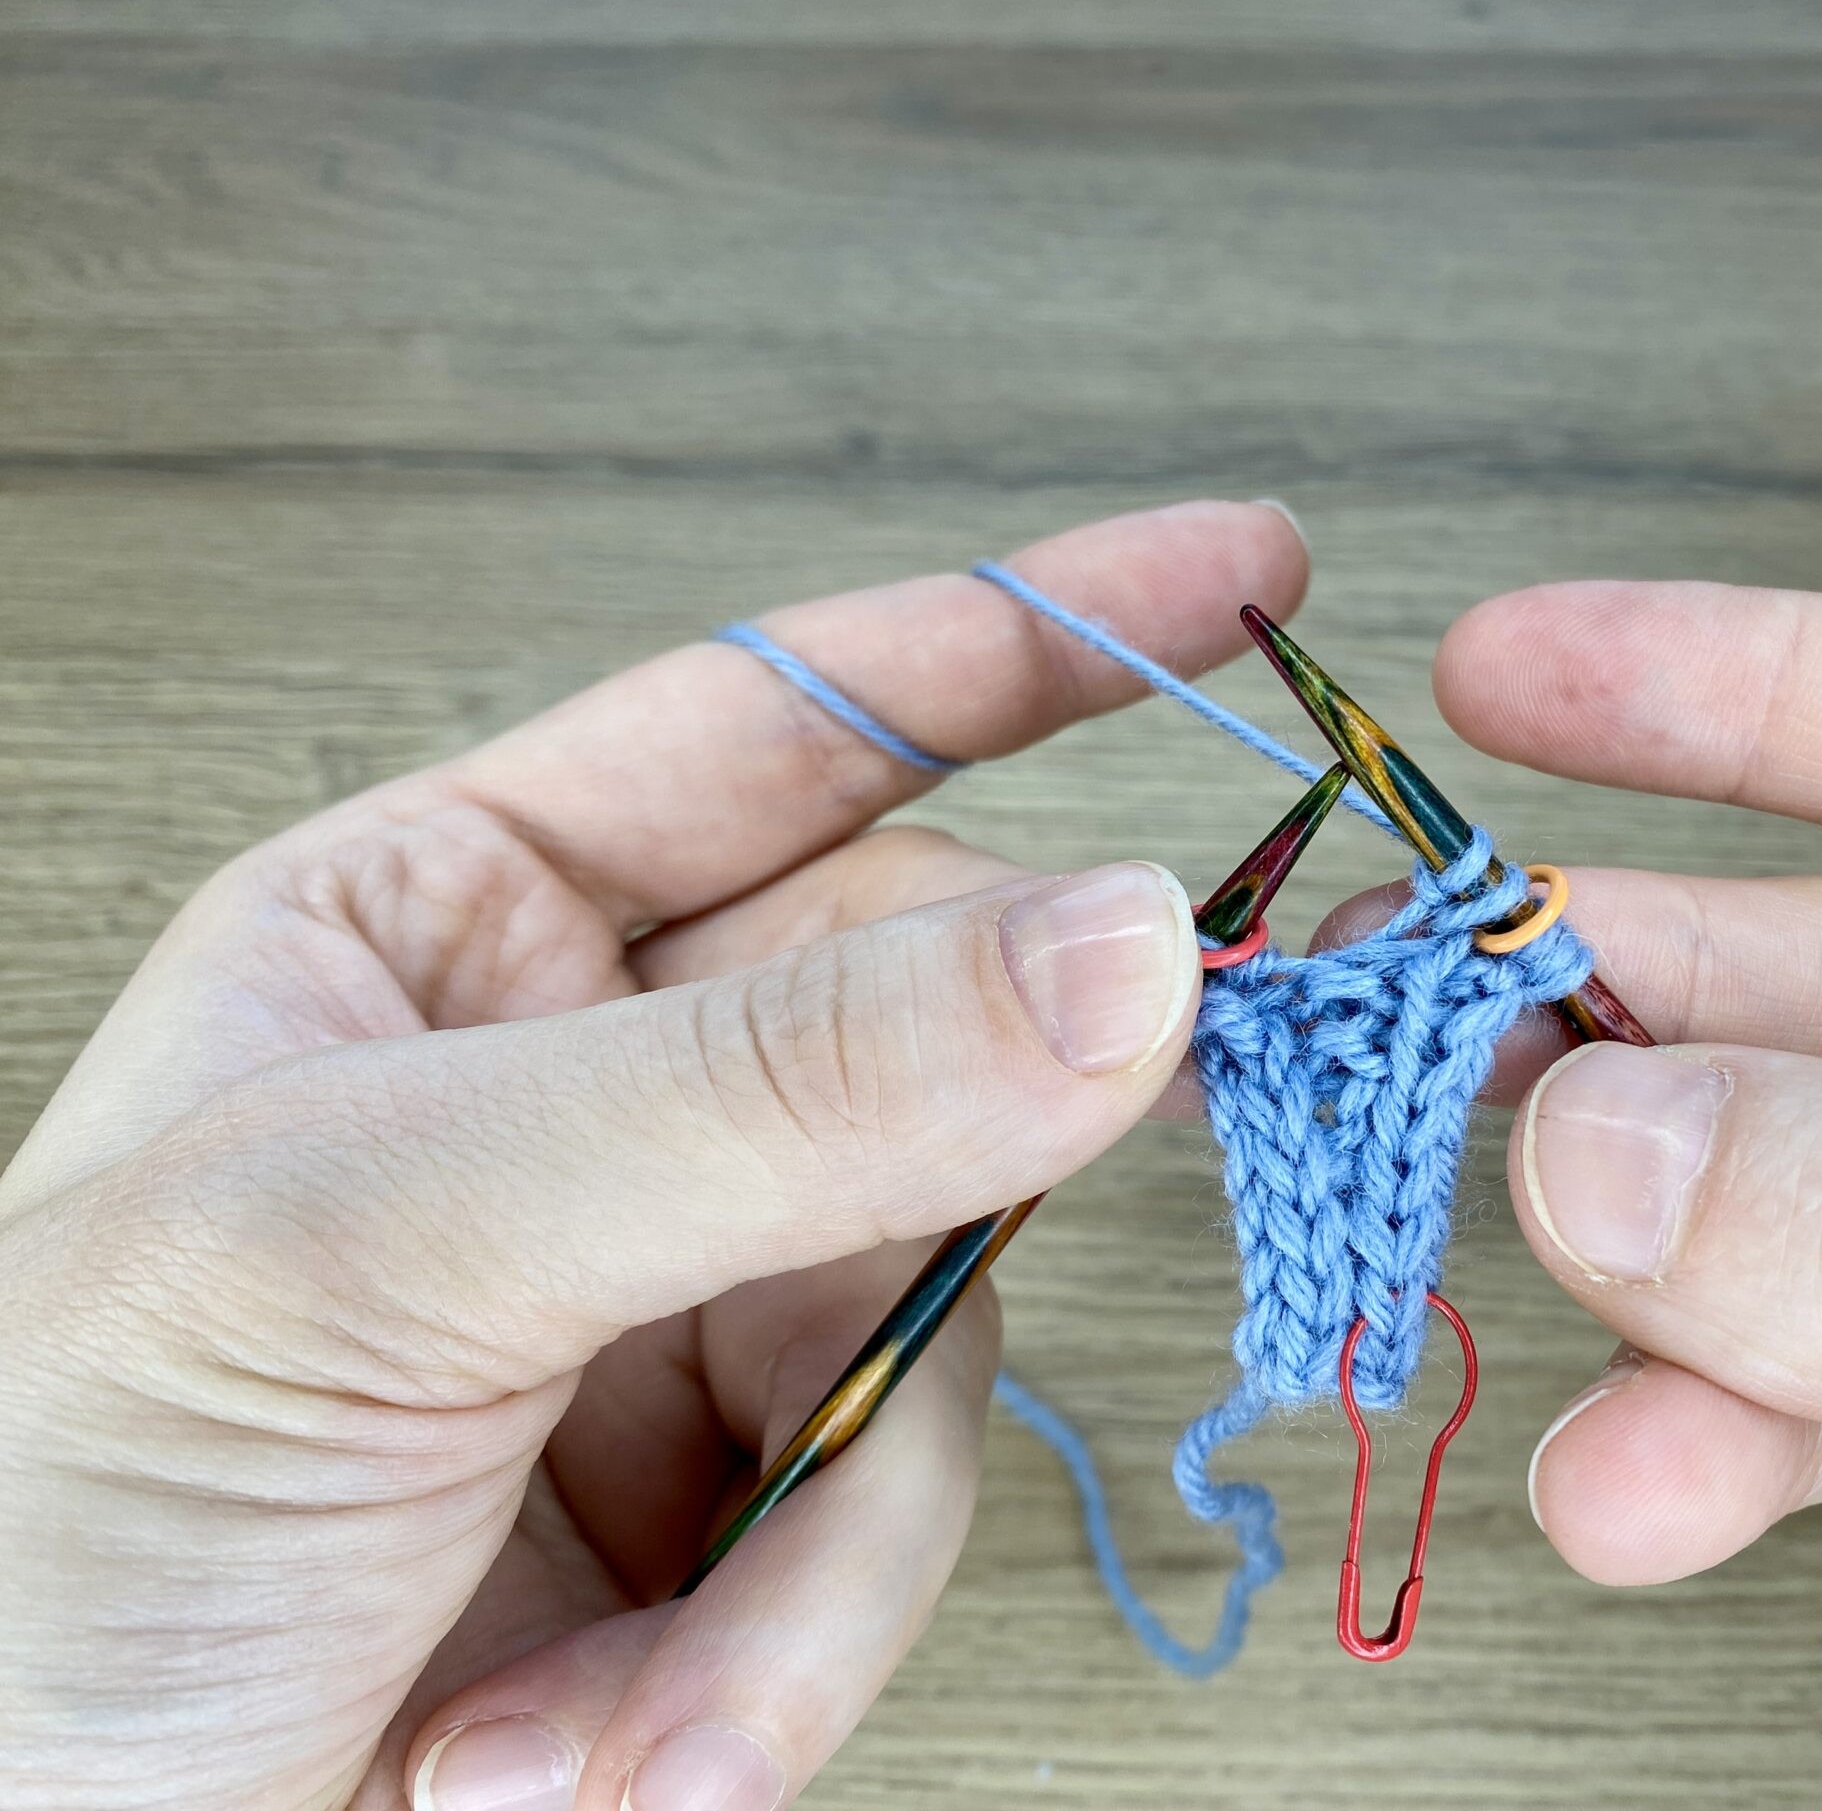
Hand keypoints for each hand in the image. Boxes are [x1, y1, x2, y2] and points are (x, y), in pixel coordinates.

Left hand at [0, 502, 1306, 1810]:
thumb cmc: (24, 1542)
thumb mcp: (381, 1244)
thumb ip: (770, 1090)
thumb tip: (1123, 948)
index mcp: (443, 934)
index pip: (788, 724)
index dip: (1026, 641)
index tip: (1246, 582)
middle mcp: (583, 1100)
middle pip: (928, 1026)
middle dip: (994, 1145)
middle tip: (1177, 1100)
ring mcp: (668, 1308)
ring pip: (940, 1310)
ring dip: (826, 1527)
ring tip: (646, 1689)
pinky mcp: (721, 1519)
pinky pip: (885, 1525)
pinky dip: (780, 1661)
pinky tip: (598, 1762)